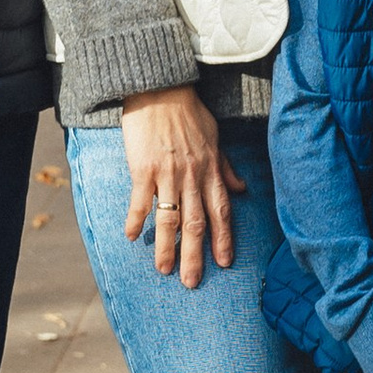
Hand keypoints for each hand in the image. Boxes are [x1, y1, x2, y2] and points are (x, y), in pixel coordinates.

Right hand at [119, 85, 246, 283]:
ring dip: (166, 247)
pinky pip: (140, 201)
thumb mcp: (215, 138)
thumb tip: (242, 189)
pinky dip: (135, 221)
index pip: (221, 212)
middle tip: (192, 283)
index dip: (223, 238)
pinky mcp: (144, 168)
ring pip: (169, 219)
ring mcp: (168, 174)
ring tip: (163, 270)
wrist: (161, 89)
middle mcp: (192, 177)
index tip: (224, 263)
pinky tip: (130, 238)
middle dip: (195, 256)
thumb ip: (226, 167)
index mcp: (210, 171)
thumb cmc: (189, 113)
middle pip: (196, 223)